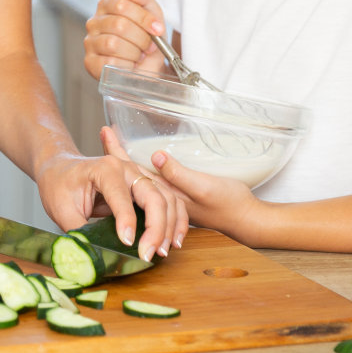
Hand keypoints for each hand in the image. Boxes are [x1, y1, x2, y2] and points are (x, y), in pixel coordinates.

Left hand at [36, 136, 187, 261]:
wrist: (60, 169)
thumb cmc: (59, 185)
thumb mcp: (61, 209)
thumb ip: (79, 232)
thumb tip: (94, 255)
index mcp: (105, 168)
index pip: (122, 196)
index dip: (127, 222)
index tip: (128, 244)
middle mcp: (127, 168)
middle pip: (154, 195)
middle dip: (156, 228)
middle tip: (149, 254)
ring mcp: (139, 175)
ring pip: (167, 198)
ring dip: (169, 226)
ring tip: (162, 251)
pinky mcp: (145, 186)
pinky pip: (169, 201)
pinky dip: (176, 220)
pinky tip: (173, 241)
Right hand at [84, 0, 168, 79]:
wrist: (148, 66)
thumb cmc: (147, 38)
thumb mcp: (152, 14)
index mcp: (107, 5)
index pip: (121, 4)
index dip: (143, 17)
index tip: (157, 28)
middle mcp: (94, 22)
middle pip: (119, 24)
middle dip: (141, 38)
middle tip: (150, 46)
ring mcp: (90, 42)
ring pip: (113, 44)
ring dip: (134, 52)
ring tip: (139, 55)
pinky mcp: (90, 62)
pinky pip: (109, 62)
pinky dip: (127, 66)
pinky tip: (130, 65)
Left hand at [112, 126, 261, 239]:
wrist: (248, 221)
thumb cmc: (229, 204)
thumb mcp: (203, 187)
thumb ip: (179, 174)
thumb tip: (155, 156)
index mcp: (165, 189)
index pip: (133, 167)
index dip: (118, 149)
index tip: (104, 131)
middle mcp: (164, 193)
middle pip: (133, 172)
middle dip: (118, 154)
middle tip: (104, 132)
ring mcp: (172, 197)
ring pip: (143, 179)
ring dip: (129, 163)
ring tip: (116, 145)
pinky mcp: (181, 199)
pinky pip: (156, 188)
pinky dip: (147, 175)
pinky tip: (145, 168)